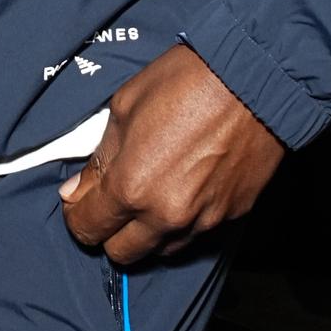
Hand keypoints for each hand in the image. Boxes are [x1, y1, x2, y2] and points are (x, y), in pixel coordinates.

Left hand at [60, 45, 284, 265]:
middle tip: (114, 200)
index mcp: (132, 186)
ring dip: (148, 230)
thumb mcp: (124, 107)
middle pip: (122, 253)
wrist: (252, 77)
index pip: (88, 229)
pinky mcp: (230, 216)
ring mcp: (202, 221)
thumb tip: (78, 190)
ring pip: (161, 249)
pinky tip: (185, 187)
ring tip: (153, 192)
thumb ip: (99, 157)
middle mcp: (166, 215)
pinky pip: (196, 234)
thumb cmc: (186, 81)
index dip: (77, 215)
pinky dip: (183, 221)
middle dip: (111, 230)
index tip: (80, 202)